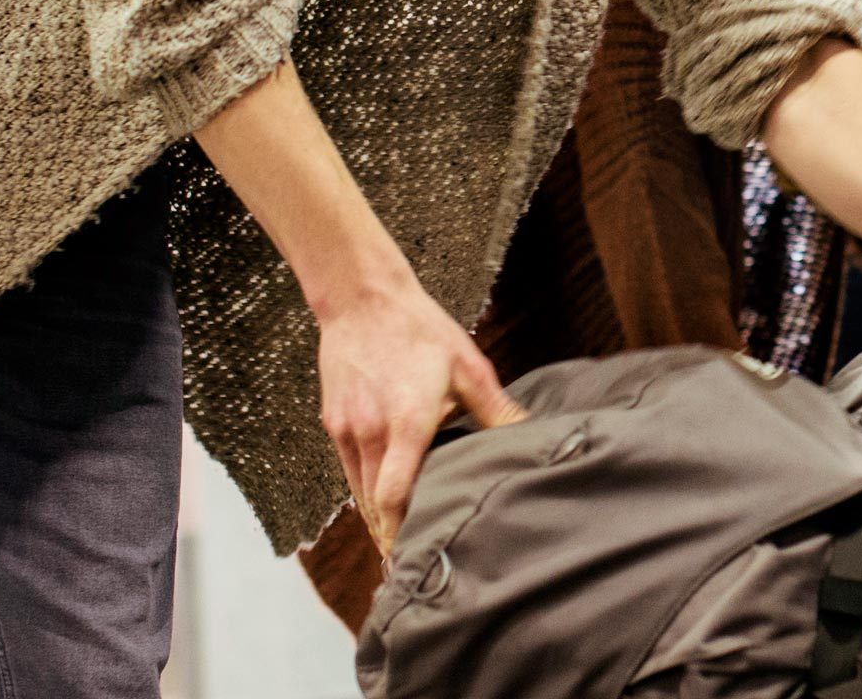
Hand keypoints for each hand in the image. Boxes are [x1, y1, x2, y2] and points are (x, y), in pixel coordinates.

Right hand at [313, 276, 525, 551]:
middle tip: (408, 563)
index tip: (412, 553)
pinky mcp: (334, 421)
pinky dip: (363, 490)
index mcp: (407, 421)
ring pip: (358, 490)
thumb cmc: (418, 329)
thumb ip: (495, 408)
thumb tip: (527, 433)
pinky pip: (349, 468)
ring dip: (375, 519)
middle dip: (389, 535)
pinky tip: (379, 500)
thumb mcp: (466, 364)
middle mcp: (371, 431)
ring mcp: (348, 427)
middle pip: (374, 503)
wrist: (362, 299)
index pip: (396, 493)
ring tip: (394, 543)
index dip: (401, 529)